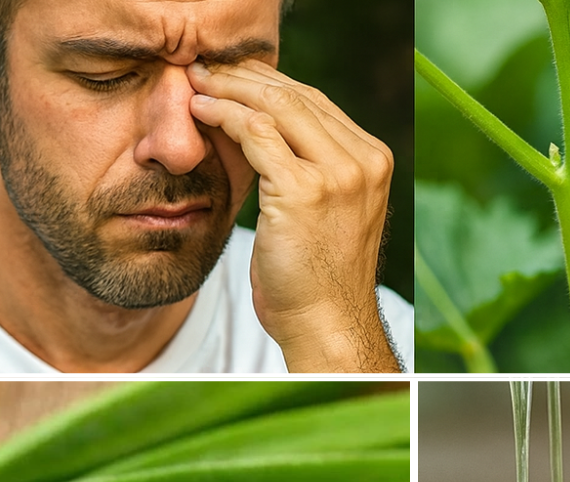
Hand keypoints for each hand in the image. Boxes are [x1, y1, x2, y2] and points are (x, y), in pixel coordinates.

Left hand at [187, 60, 399, 372]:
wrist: (326, 323)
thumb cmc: (318, 276)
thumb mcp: (327, 211)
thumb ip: (312, 167)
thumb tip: (266, 127)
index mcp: (374, 161)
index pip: (317, 103)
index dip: (269, 83)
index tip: (232, 78)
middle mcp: (363, 162)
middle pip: (298, 97)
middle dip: (244, 77)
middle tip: (205, 70)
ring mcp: (338, 174)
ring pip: (277, 106)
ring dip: (229, 89)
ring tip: (195, 83)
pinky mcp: (305, 190)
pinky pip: (258, 134)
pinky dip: (224, 115)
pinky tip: (199, 110)